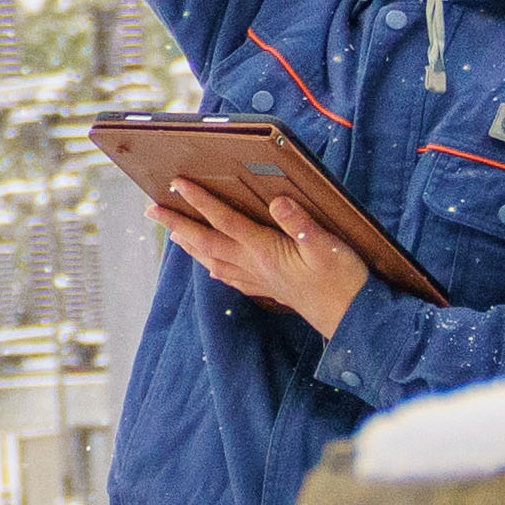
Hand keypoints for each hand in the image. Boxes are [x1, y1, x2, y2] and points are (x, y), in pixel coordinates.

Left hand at [156, 179, 364, 335]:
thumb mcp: (328, 246)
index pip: (225, 221)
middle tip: (151, 209)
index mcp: (266, 250)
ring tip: (172, 234)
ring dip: (190, 246)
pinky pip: (232, 277)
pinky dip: (215, 269)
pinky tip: (212, 269)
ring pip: (214, 260)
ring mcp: (260, 280)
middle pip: (207, 241)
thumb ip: (301, 224)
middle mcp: (255, 265)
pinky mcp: (269, 289)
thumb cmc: (343, 280)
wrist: (352, 319)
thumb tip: (278, 202)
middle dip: (178, 224)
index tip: (177, 185)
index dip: (200, 202)